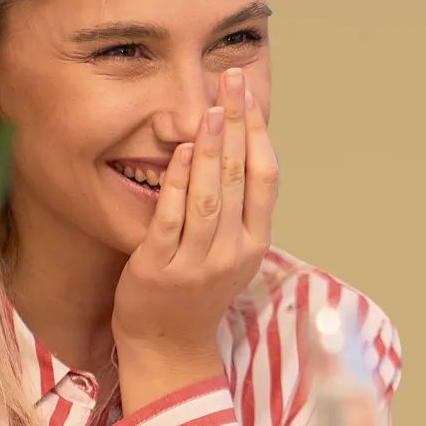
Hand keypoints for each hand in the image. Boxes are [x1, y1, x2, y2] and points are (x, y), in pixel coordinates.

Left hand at [112, 67, 277, 404]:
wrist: (168, 344)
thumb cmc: (195, 291)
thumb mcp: (229, 251)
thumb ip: (236, 208)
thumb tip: (238, 149)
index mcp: (254, 243)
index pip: (264, 178)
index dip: (258, 133)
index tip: (250, 95)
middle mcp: (233, 251)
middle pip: (239, 177)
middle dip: (236, 124)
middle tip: (231, 80)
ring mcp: (198, 261)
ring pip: (210, 196)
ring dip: (210, 148)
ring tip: (209, 107)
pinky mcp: (160, 268)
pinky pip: (171, 219)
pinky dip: (175, 183)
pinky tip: (175, 152)